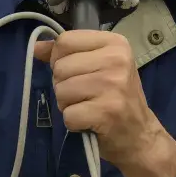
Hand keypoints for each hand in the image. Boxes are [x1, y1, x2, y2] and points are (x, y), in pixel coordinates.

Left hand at [33, 30, 171, 170]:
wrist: (139, 135)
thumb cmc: (115, 97)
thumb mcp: (98, 66)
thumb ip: (67, 53)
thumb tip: (36, 47)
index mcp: (115, 43)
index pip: (65, 41)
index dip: (60, 59)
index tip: (77, 72)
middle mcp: (116, 60)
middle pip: (60, 67)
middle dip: (64, 85)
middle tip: (85, 95)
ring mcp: (113, 86)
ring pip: (61, 90)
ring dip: (67, 104)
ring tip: (87, 107)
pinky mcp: (107, 112)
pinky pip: (68, 115)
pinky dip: (73, 122)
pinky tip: (89, 121)